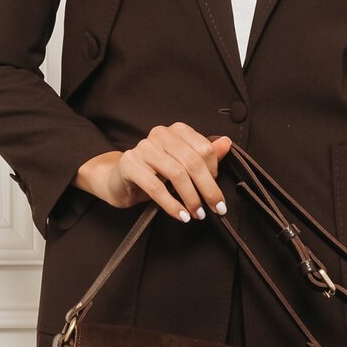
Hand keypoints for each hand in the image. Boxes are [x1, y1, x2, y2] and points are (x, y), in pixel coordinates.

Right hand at [75, 127, 233, 220]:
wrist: (119, 181)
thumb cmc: (154, 173)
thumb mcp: (182, 166)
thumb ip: (204, 156)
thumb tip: (226, 144)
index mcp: (176, 131)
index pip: (204, 149)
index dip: (214, 173)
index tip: (215, 193)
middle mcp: (160, 135)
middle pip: (192, 161)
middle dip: (208, 189)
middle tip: (215, 209)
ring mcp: (143, 148)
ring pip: (176, 173)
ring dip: (190, 198)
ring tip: (196, 214)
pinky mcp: (130, 164)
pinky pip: (155, 186)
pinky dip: (171, 204)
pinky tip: (180, 215)